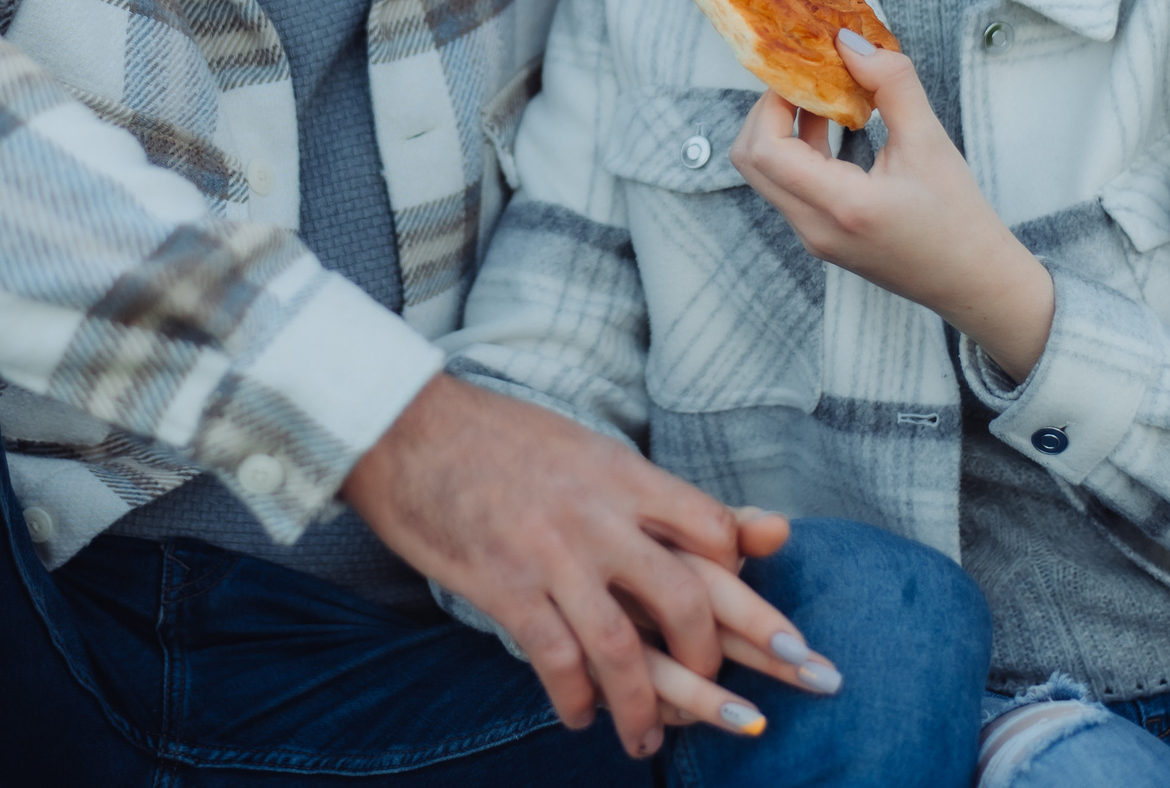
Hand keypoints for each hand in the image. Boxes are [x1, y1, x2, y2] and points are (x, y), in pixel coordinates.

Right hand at [342, 377, 839, 755]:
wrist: (408, 429)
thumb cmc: (500, 438)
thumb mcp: (590, 449)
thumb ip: (661, 495)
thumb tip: (761, 526)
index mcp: (624, 474)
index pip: (714, 532)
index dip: (742, 585)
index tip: (752, 623)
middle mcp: (598, 515)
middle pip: (685, 600)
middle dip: (714, 663)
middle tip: (728, 701)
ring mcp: (550, 554)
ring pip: (622, 650)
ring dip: (645, 708)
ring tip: (648, 740)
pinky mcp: (504, 587)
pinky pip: (556, 662)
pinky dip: (576, 701)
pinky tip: (580, 719)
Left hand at [730, 31, 1055, 378]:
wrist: (975, 283)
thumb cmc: (960, 220)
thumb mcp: (931, 142)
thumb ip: (891, 85)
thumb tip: (850, 43)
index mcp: (841, 207)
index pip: (765, 150)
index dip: (770, 102)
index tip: (799, 71)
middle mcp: (814, 228)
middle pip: (751, 161)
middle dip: (767, 111)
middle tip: (804, 79)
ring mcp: (813, 237)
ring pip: (766, 174)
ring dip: (782, 129)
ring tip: (822, 95)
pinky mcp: (820, 236)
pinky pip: (788, 187)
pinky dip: (797, 150)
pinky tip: (832, 124)